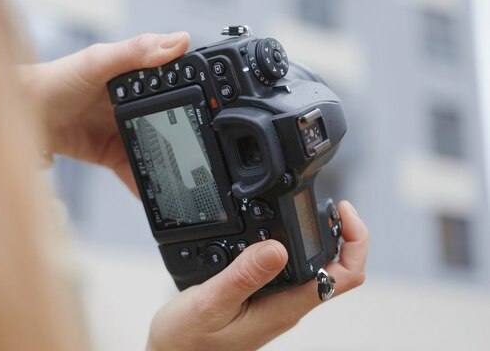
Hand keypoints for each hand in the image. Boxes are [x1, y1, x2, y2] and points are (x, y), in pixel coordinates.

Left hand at [21, 32, 189, 190]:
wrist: (20, 117)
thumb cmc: (51, 82)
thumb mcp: (96, 62)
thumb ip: (134, 53)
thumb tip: (177, 42)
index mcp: (133, 76)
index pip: (173, 83)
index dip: (194, 94)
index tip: (213, 108)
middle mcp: (131, 103)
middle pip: (168, 122)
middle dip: (185, 137)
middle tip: (202, 153)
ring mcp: (122, 129)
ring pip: (154, 149)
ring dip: (167, 163)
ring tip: (185, 179)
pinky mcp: (110, 153)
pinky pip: (134, 169)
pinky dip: (145, 184)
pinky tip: (156, 194)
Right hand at [147, 201, 367, 350]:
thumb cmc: (187, 339)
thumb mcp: (211, 302)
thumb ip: (244, 276)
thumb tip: (278, 247)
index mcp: (283, 308)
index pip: (343, 276)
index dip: (354, 240)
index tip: (341, 210)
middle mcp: (286, 306)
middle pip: (336, 269)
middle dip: (340, 233)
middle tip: (327, 204)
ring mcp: (276, 304)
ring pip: (313, 269)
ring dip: (316, 239)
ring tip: (304, 212)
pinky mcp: (263, 300)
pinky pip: (289, 271)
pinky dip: (289, 246)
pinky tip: (271, 232)